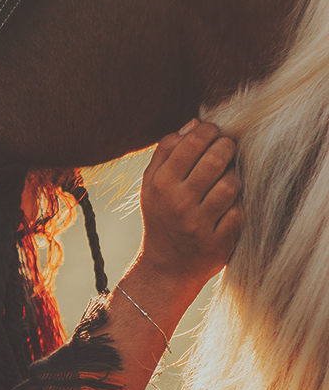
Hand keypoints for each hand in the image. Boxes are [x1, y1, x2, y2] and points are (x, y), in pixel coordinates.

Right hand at [138, 119, 242, 288]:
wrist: (165, 266)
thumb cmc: (161, 216)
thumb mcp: (151, 183)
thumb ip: (167, 151)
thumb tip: (195, 123)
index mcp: (160, 183)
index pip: (189, 145)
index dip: (207, 131)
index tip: (214, 130)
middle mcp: (178, 202)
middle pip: (213, 161)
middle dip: (226, 147)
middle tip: (228, 146)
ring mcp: (198, 224)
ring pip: (230, 185)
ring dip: (234, 176)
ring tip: (230, 174)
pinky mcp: (217, 242)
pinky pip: (238, 212)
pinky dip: (238, 204)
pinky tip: (231, 203)